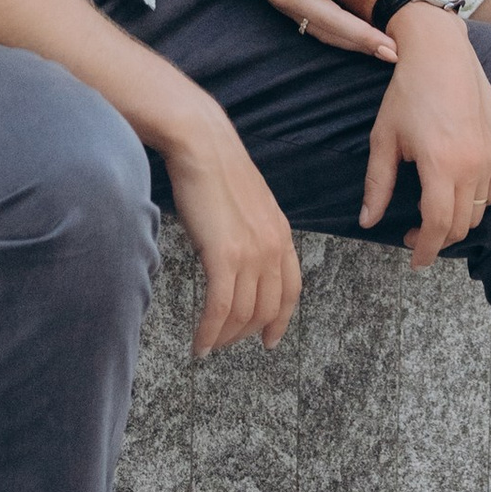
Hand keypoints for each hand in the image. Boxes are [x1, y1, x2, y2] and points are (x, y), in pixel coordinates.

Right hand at [163, 104, 303, 355]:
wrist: (202, 145)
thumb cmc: (216, 170)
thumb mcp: (249, 207)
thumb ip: (252, 235)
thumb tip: (239, 261)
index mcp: (282, 234)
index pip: (291, 290)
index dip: (281, 320)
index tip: (269, 340)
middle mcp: (273, 247)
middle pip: (266, 309)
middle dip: (246, 334)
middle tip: (225, 344)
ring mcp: (251, 253)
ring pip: (242, 314)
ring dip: (224, 337)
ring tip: (209, 346)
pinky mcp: (224, 255)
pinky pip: (220, 308)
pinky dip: (209, 332)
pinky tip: (199, 343)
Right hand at [203, 0, 399, 59]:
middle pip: (333, 24)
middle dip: (366, 39)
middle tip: (397, 51)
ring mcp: (283, 5)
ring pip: (323, 33)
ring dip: (354, 44)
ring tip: (383, 53)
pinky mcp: (283, 8)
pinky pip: (313, 28)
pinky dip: (337, 36)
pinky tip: (357, 41)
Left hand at [360, 4, 490, 265]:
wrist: (441, 52)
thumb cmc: (407, 92)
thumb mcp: (384, 139)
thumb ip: (377, 184)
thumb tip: (367, 222)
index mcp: (440, 165)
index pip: (439, 226)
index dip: (426, 250)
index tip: (414, 261)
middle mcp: (472, 164)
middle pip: (462, 225)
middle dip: (438, 240)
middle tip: (414, 235)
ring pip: (480, 211)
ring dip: (458, 222)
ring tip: (434, 215)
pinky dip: (477, 202)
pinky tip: (456, 193)